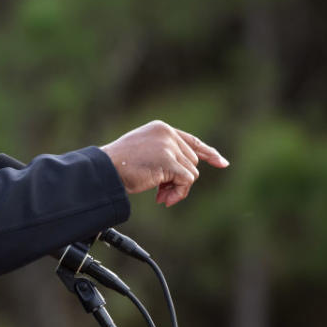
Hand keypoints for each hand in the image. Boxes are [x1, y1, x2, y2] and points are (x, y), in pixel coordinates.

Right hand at [100, 120, 228, 206]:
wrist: (104, 170)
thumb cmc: (117, 166)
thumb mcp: (143, 153)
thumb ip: (164, 155)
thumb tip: (186, 174)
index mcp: (160, 129)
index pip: (191, 141)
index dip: (208, 153)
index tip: (222, 163)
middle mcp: (167, 133)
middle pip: (191, 161)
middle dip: (179, 180)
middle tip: (161, 193)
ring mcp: (168, 146)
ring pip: (191, 172)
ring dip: (177, 188)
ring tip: (160, 195)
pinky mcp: (169, 161)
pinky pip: (186, 181)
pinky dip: (178, 193)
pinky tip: (162, 198)